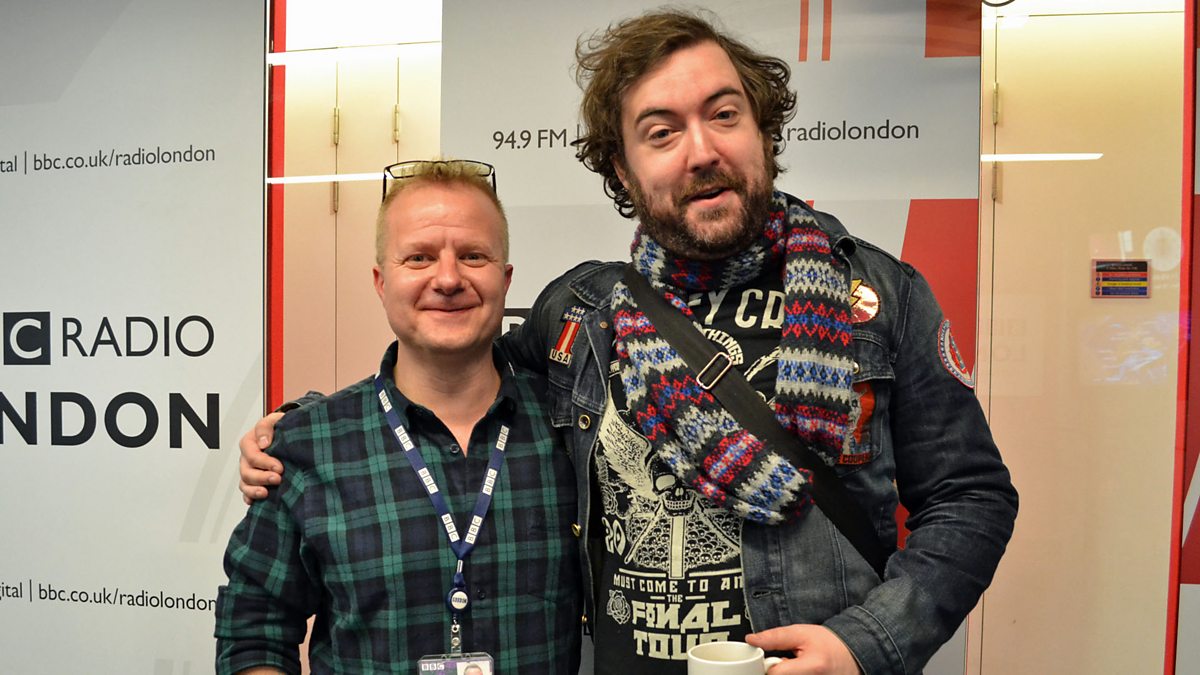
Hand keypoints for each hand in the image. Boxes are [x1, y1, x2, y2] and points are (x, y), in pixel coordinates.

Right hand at [238, 411, 284, 503]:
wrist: (287, 434)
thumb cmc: (279, 427)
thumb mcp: (274, 420)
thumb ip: (266, 427)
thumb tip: (263, 443)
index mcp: (249, 443)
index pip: (252, 455)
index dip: (265, 463)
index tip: (279, 467)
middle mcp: (247, 458)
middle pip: (247, 472)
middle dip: (262, 477)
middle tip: (277, 479)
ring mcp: (250, 471)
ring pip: (245, 484)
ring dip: (254, 490)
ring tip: (266, 493)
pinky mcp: (254, 481)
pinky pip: (247, 492)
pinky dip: (250, 498)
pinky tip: (256, 502)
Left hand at [746, 625, 860, 674]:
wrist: (851, 655)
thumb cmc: (829, 644)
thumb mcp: (801, 633)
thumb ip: (775, 637)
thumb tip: (752, 640)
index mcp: (813, 667)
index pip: (775, 673)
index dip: (767, 665)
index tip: (767, 659)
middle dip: (776, 672)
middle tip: (784, 663)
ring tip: (794, 669)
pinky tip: (797, 674)